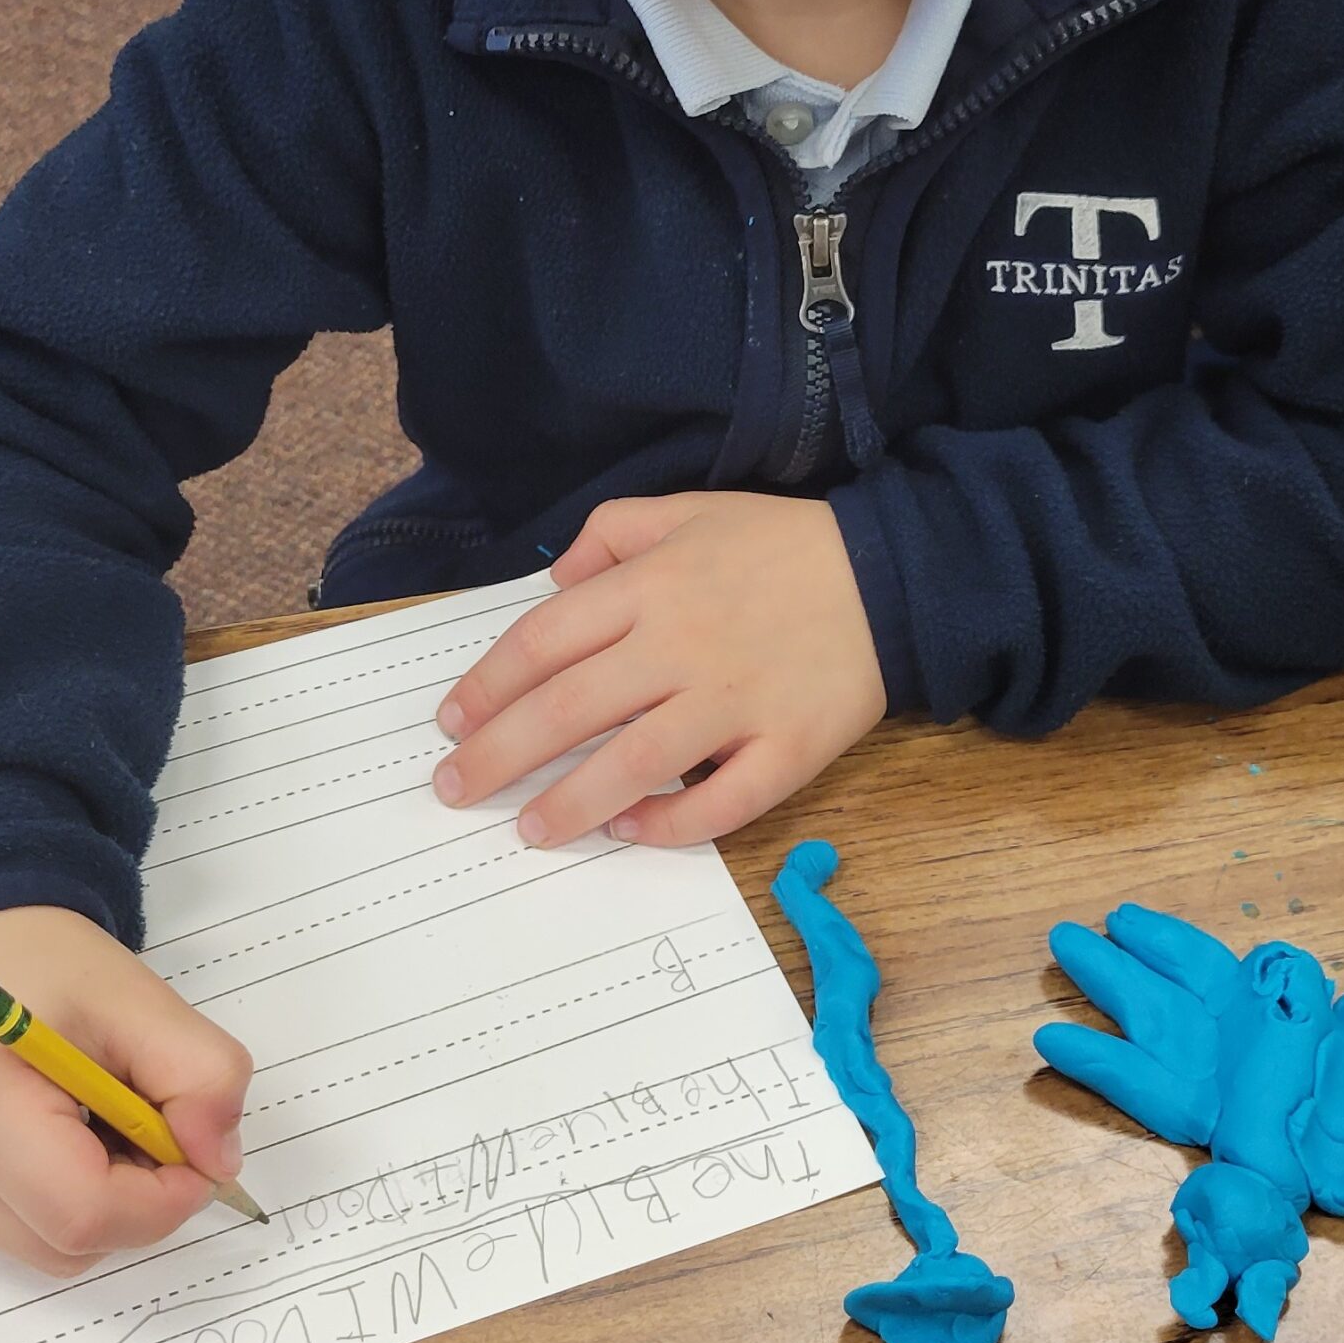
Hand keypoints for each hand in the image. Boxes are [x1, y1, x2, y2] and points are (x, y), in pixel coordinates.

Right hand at [0, 905, 253, 1276]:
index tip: (197, 1151)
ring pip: (56, 1251)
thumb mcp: (141, 998)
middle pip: (71, 1243)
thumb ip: (201, 1075)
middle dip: (140, 1198)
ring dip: (111, 1201)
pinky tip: (72, 1134)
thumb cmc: (49, 965)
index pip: (83, 1211)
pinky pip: (32, 1234)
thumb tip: (219, 1164)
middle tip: (152, 1117)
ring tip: (106, 1117)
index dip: (161, 1199)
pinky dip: (76, 1199)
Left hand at [432, 492, 886, 848]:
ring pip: (634, 763)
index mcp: (652, 586)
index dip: (488, 685)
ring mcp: (737, 701)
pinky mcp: (788, 748)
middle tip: (454, 790)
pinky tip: (632, 832)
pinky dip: (672, 825)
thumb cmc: (781, 545)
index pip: (544, 641)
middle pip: (569, 708)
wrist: (891, 573)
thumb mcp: (688, 510)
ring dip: (569, 803)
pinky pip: (722, 802)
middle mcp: (684, 644)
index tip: (452, 721)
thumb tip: (552, 581)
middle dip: (500, 754)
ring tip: (527, 830)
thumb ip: (610, 533)